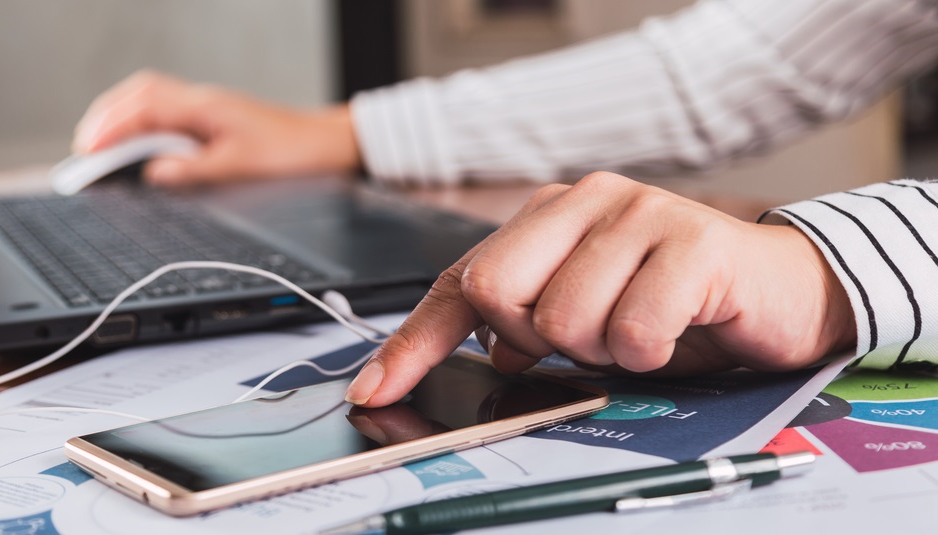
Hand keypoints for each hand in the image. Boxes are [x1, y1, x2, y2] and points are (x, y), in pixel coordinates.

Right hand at [72, 70, 361, 184]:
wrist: (326, 143)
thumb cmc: (291, 152)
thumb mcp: (241, 168)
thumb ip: (195, 171)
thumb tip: (154, 175)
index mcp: (204, 107)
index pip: (143, 108)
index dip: (110, 129)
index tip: (88, 151)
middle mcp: (201, 101)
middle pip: (138, 96)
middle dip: (105, 119)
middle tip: (83, 150)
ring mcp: (205, 107)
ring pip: (148, 100)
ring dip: (120, 118)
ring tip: (97, 146)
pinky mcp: (211, 119)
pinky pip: (164, 112)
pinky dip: (140, 124)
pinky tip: (134, 144)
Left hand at [345, 172, 856, 406]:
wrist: (778, 290)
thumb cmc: (672, 301)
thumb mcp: (585, 316)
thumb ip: (523, 330)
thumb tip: (471, 361)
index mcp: (547, 216)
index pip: (458, 281)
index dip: (411, 344)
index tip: (373, 391)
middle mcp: (585, 201)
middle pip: (494, 290)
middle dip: (530, 339)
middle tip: (581, 342)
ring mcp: (639, 213)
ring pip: (563, 318)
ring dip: (601, 351)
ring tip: (637, 332)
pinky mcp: (693, 242)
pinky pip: (633, 330)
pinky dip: (649, 353)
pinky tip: (673, 334)